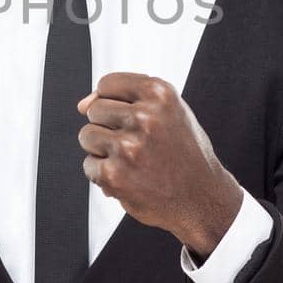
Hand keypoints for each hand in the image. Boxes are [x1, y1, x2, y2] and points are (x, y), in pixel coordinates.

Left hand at [77, 72, 244, 259]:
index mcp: (160, 93)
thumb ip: (125, 98)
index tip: (132, 120)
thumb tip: (81, 105)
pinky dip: (103, 175)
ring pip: (87, 136)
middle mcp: (145, 116)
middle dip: (108, 127)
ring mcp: (129, 146)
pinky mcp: (115, 175)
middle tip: (137, 145)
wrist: (202, 198)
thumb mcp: (166, 111)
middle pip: (94, 110)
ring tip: (132, 161)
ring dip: (102, 151)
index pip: (107, 84)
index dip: (113, 103)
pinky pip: (89, 165)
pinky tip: (129, 179)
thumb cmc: (180, 150)